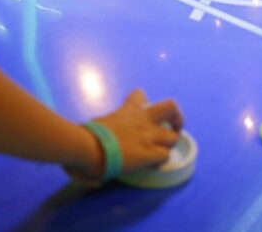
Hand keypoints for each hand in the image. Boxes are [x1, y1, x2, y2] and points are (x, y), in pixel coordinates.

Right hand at [65, 89, 182, 182]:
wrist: (88, 145)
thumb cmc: (85, 135)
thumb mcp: (96, 125)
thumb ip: (101, 131)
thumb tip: (93, 154)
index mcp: (127, 111)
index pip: (139, 95)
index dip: (143, 101)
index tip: (142, 106)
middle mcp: (142, 120)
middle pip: (170, 107)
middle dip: (176, 117)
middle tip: (172, 128)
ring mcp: (148, 136)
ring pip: (173, 137)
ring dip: (168, 145)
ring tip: (161, 152)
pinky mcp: (149, 154)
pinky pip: (164, 156)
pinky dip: (160, 161)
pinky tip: (152, 165)